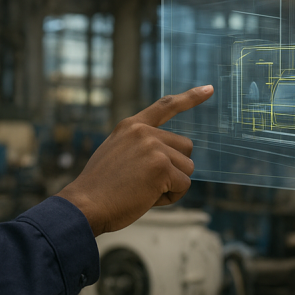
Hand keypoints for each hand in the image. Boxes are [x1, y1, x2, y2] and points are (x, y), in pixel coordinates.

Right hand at [57, 85, 213, 236]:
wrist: (85, 205)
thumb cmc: (100, 189)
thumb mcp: (116, 155)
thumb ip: (141, 148)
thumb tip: (172, 159)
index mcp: (131, 127)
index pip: (165, 106)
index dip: (190, 98)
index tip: (209, 89)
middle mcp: (143, 132)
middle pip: (185, 147)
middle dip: (175, 168)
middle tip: (147, 182)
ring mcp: (153, 147)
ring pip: (186, 168)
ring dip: (172, 184)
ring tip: (143, 191)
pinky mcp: (161, 166)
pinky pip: (183, 185)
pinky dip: (170, 197)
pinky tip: (147, 198)